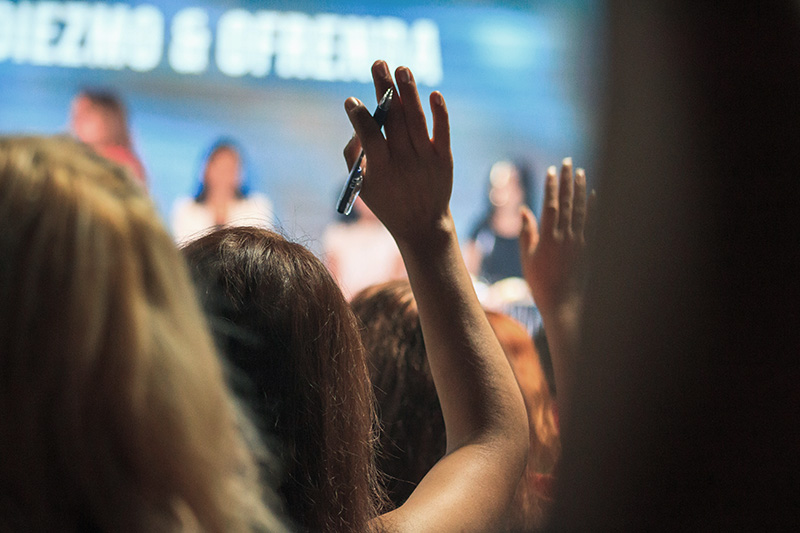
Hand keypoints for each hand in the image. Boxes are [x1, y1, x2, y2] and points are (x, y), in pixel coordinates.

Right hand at [343, 60, 452, 246]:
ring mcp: (426, 159)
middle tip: (378, 63)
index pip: (370, 136)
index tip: (351, 100)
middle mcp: (404, 161)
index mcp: (381, 169)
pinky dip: (439, 113)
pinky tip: (433, 94)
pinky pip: (442, 131)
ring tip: (401, 68)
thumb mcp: (362, 186)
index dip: (360, 117)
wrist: (422, 224)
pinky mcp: (444, 158)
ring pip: (417, 120)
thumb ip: (353, 155)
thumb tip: (357, 124)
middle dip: (384, 89)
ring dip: (409, 91)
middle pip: (394, 119)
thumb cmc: (387, 201)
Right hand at [519, 158, 590, 316]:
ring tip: (580, 173)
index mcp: (547, 238)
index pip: (550, 205)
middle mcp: (565, 237)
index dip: (551, 186)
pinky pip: (592, 223)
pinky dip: (593, 208)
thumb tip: (525, 210)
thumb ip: (527, 232)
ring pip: (580, 209)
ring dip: (580, 189)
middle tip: (568, 162)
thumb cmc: (540, 282)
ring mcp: (579, 242)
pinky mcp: (589, 248)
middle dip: (567, 181)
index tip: (551, 170)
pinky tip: (594, 195)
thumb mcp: (528, 258)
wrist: (562, 303)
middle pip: (566, 202)